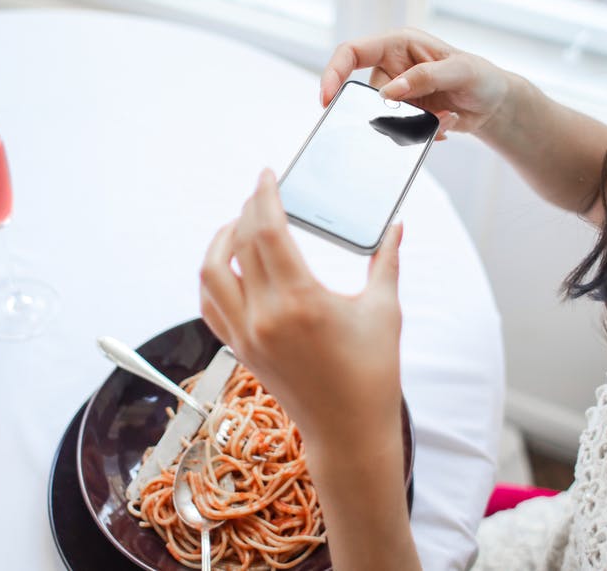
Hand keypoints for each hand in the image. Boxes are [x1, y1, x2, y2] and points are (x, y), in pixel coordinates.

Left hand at [198, 170, 404, 447]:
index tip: (266, 175)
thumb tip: (397, 226)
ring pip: (210, 273)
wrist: (348, 432)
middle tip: (262, 193)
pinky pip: (209, 305)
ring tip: (238, 225)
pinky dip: (212, 278)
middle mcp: (265, 315)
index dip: (263, 196)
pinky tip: (227, 265)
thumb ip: (386, 262)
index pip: (265, 231)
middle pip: (238, 244)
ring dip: (219, 241)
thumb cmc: (373, 374)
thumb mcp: (384, 311)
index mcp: (300, 300)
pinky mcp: (239, 349)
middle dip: (247, 210)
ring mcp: (246, 334)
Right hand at [321, 28, 511, 140]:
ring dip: (417, 124)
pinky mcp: (405, 115)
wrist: (494, 103)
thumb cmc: (480, 77)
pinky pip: (399, 132)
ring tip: (447, 116)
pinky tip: (445, 124)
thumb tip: (388, 93)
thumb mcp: (459, 71)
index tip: (326, 99)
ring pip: (385, 118)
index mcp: (398, 44)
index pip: (352, 52)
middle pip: (368, 95)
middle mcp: (392, 67)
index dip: (334, 72)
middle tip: (429, 113)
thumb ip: (424, 77)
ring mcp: (397, 93)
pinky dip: (423, 134)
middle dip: (394, 111)